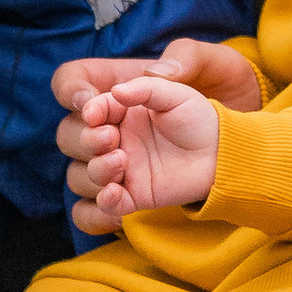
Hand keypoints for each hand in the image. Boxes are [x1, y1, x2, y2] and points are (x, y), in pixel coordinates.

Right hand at [54, 39, 260, 235]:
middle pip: (68, 136)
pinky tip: (115, 197)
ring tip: (122, 164)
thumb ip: (153, 83)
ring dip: (93, 170)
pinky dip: (98, 206)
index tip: (91, 108)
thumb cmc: (198, 116)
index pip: (72, 88)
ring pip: (77, 174)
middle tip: (113, 138)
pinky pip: (93, 208)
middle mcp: (107, 133)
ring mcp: (114, 166)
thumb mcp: (181, 90)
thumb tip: (119, 92)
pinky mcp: (127, 196)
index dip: (71, 93)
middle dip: (85, 138)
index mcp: (114, 102)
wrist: (222, 153)